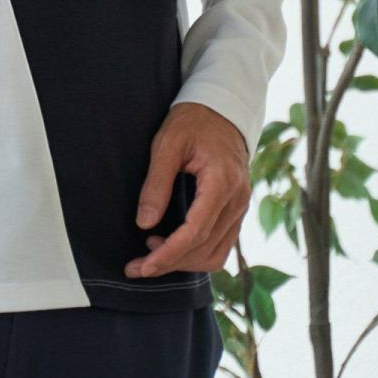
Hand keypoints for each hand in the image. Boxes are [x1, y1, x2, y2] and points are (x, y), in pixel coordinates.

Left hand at [125, 102, 250, 279]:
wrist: (221, 110)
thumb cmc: (193, 123)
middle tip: (137, 266)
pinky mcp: (236, 210)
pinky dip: (197, 253)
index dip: (169, 254)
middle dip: (170, 263)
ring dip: (184, 262)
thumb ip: (156, 184)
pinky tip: (173, 246)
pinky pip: (221, 244)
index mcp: (221, 183)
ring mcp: (240, 207)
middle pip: (204, 248)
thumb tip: (144, 223)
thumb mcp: (167, 144)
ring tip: (152, 252)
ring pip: (215, 254)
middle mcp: (237, 200)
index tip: (144, 266)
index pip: (195, 232)